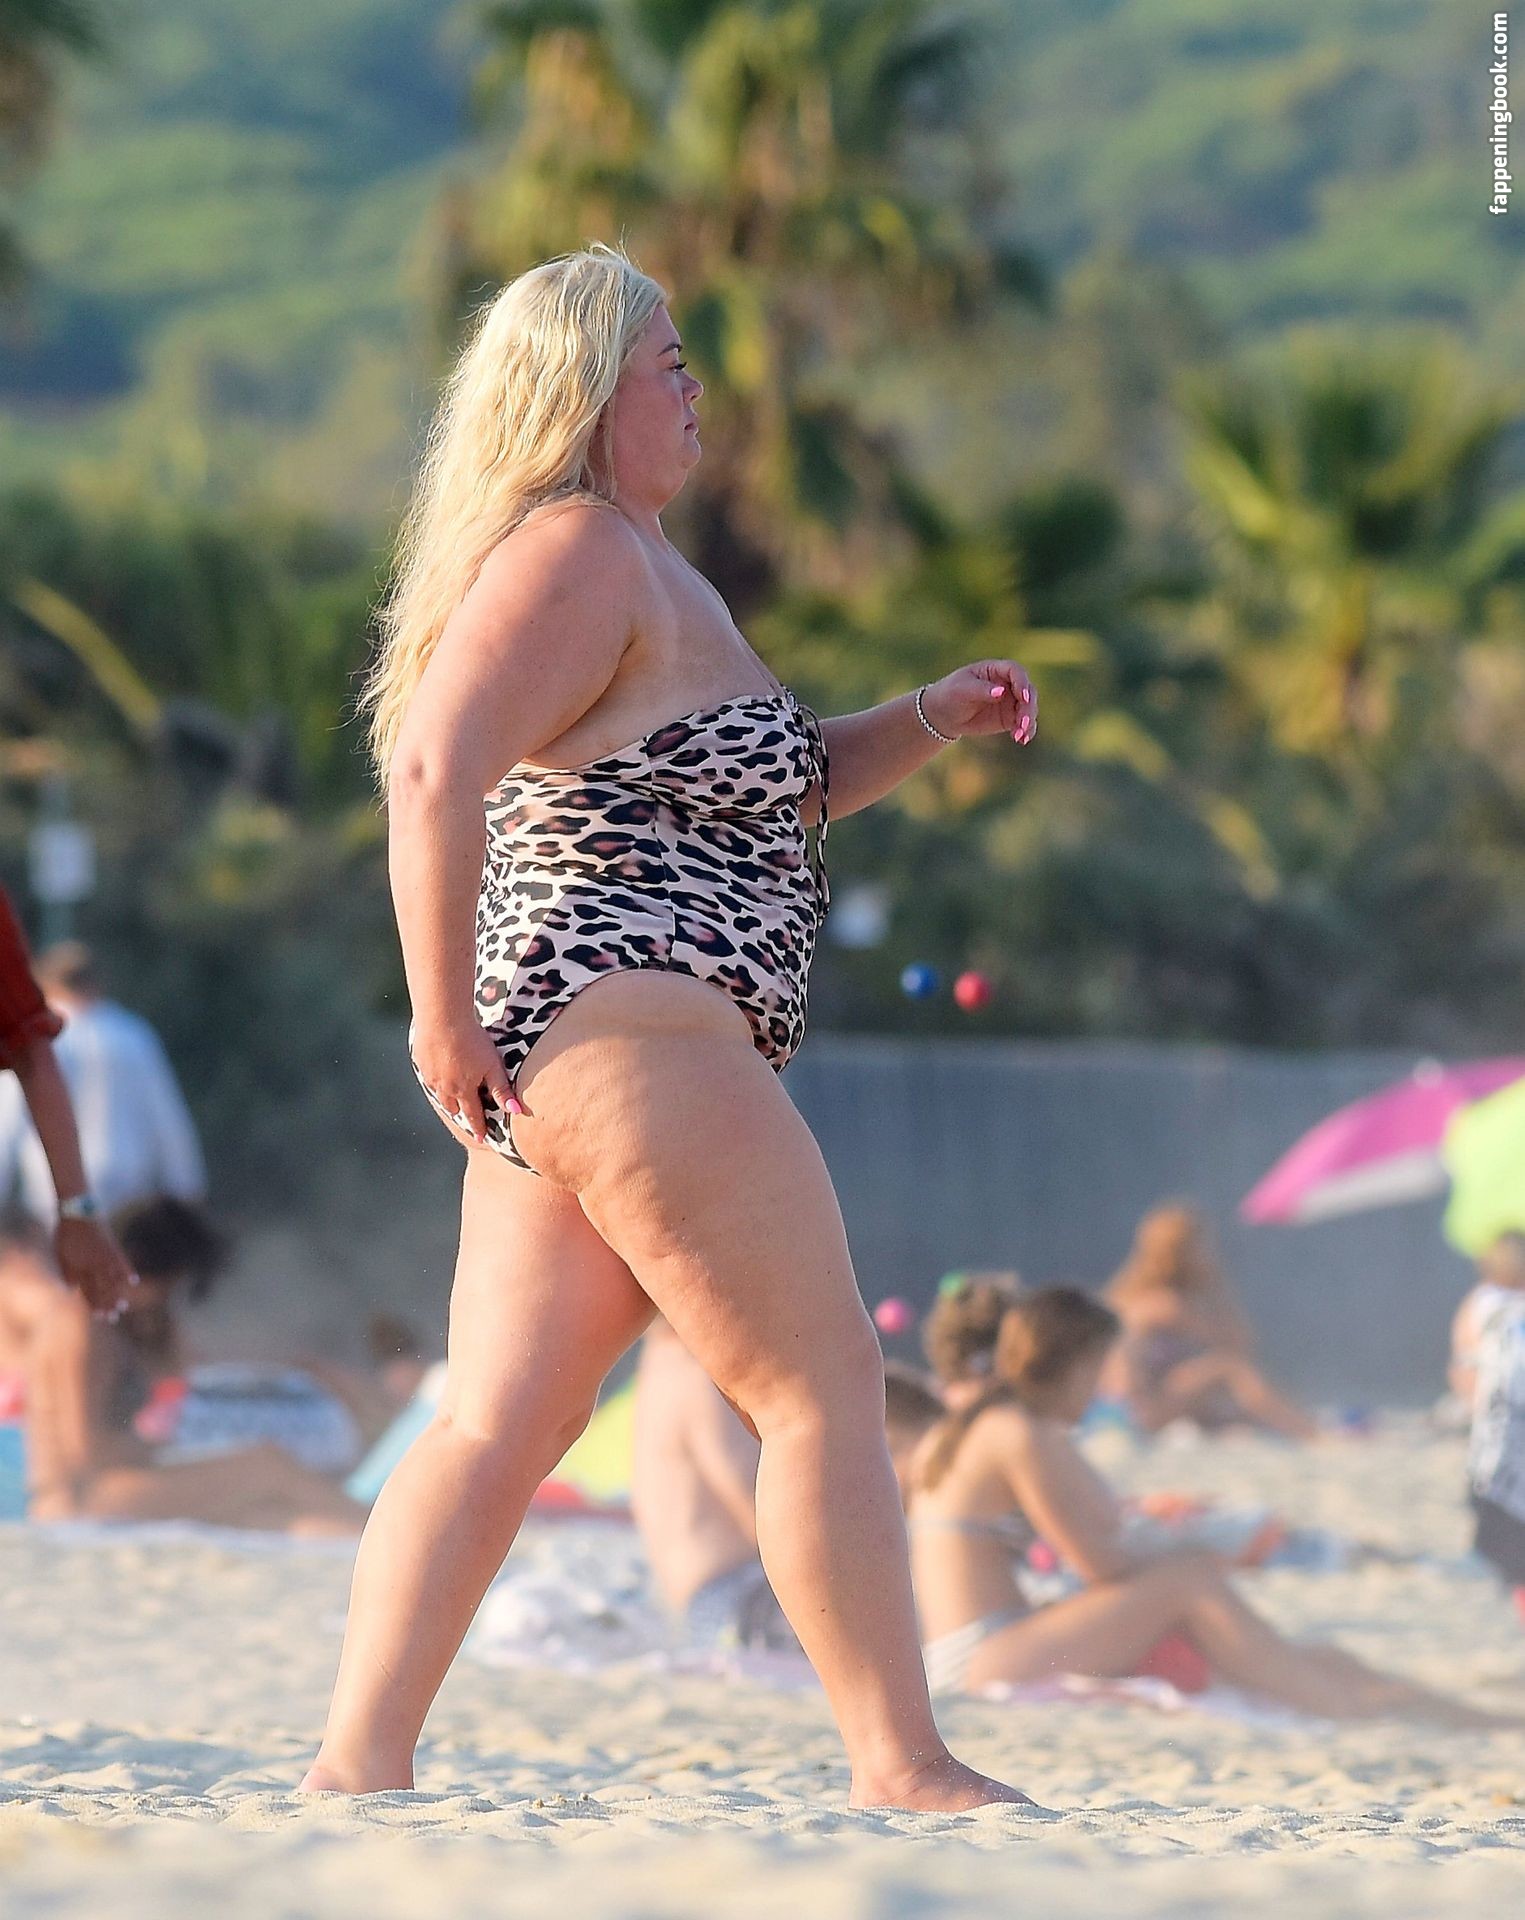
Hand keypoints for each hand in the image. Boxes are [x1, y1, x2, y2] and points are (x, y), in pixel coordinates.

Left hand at [54, 1217, 135, 1319]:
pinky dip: (127, 1272)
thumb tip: (72, 1289)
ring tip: (123, 1307)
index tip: (99, 1316)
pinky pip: (121, 1262)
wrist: (76, 1211)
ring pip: (110, 1281)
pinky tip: (133, 1281)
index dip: (93, 1304)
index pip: (87, 1291)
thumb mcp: (61, 1254)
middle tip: (113, 1318)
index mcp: (77, 1268)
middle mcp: (90, 1266)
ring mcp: (101, 1257)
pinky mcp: (111, 1247)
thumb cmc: (66, 1232)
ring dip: (116, 1295)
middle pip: (100, 1289)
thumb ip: (67, 1272)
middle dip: (106, 1305)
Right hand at [412, 1015, 519, 1146]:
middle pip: (452, 1106)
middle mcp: (444, 1087)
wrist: (442, 1017)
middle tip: (466, 1114)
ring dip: (446, 1096)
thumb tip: (517, 1111)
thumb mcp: (492, 1065)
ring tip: (452, 1095)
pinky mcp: (420, 1060)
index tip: (481, 1138)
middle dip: (460, 1111)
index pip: (473, 1114)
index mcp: (463, 1090)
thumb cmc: (472, 1040)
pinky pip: (428, 1076)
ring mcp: (430, 1074)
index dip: (478, 1127)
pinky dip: (435, 1078)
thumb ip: (502, 1089)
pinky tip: (439, 1071)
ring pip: (438, 1092)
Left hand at [922, 661, 1036, 746]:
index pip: (1015, 671)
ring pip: (1029, 709)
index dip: (1022, 682)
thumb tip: (1001, 691)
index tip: (1023, 698)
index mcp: (996, 670)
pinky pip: (1023, 724)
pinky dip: (1026, 732)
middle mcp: (1008, 684)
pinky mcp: (1010, 718)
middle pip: (1027, 691)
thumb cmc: (951, 694)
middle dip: (1028, 707)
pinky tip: (1021, 740)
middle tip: (1022, 723)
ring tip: (1019, 736)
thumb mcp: (962, 689)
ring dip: (1028, 722)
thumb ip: (982, 689)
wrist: (944, 714)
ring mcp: (1011, 701)